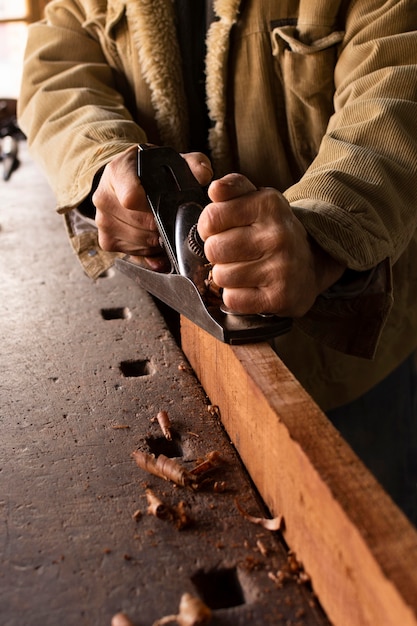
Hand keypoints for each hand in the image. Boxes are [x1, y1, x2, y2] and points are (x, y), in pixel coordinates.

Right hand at [93, 145, 212, 270]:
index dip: (153, 208)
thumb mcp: (172, 159)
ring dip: (157, 241)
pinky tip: (155, 240)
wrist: (125, 178)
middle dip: (162, 226)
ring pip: (139, 242)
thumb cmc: (151, 171)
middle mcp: (104, 197)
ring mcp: (102, 221)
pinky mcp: (106, 240)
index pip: (131, 198)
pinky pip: (134, 254)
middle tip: (173, 220)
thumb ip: (193, 164)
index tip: (165, 206)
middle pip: (140, 225)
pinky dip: (149, 251)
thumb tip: (204, 176)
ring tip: (164, 228)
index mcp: (118, 172)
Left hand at [197, 174, 344, 316]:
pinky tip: (251, 287)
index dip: (209, 227)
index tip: (223, 230)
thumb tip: (215, 188)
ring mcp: (280, 268)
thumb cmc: (274, 232)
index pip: (211, 218)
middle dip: (217, 253)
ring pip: (221, 276)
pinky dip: (236, 296)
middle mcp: (277, 235)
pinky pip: (232, 299)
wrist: (312, 265)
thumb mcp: (258, 201)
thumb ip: (234, 188)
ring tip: (245, 270)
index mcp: (269, 205)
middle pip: (213, 249)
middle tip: (235, 253)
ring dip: (226, 276)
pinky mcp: (279, 297)